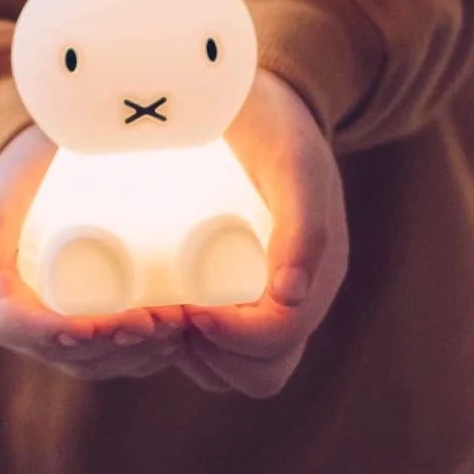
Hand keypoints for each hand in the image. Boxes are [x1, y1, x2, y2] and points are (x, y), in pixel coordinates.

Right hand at [0, 124, 187, 378]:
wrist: (50, 165)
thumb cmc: (27, 169)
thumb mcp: (6, 187)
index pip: (19, 328)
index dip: (60, 335)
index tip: (102, 326)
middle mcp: (13, 321)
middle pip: (62, 352)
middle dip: (111, 347)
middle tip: (156, 323)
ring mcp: (49, 326)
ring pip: (90, 360)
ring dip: (135, 355)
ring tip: (174, 330)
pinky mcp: (79, 322)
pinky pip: (106, 355)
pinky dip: (142, 355)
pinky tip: (173, 344)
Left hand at [170, 68, 349, 398]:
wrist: (259, 101)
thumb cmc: (274, 126)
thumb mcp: (294, 162)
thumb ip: (305, 221)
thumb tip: (291, 295)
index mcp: (318, 274)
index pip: (277, 341)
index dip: (230, 337)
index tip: (184, 305)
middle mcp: (297, 298)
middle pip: (259, 371)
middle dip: (210, 354)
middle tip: (165, 312)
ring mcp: (266, 301)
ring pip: (233, 370)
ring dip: (193, 357)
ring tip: (156, 312)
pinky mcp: (236, 295)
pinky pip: (215, 350)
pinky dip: (186, 348)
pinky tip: (155, 313)